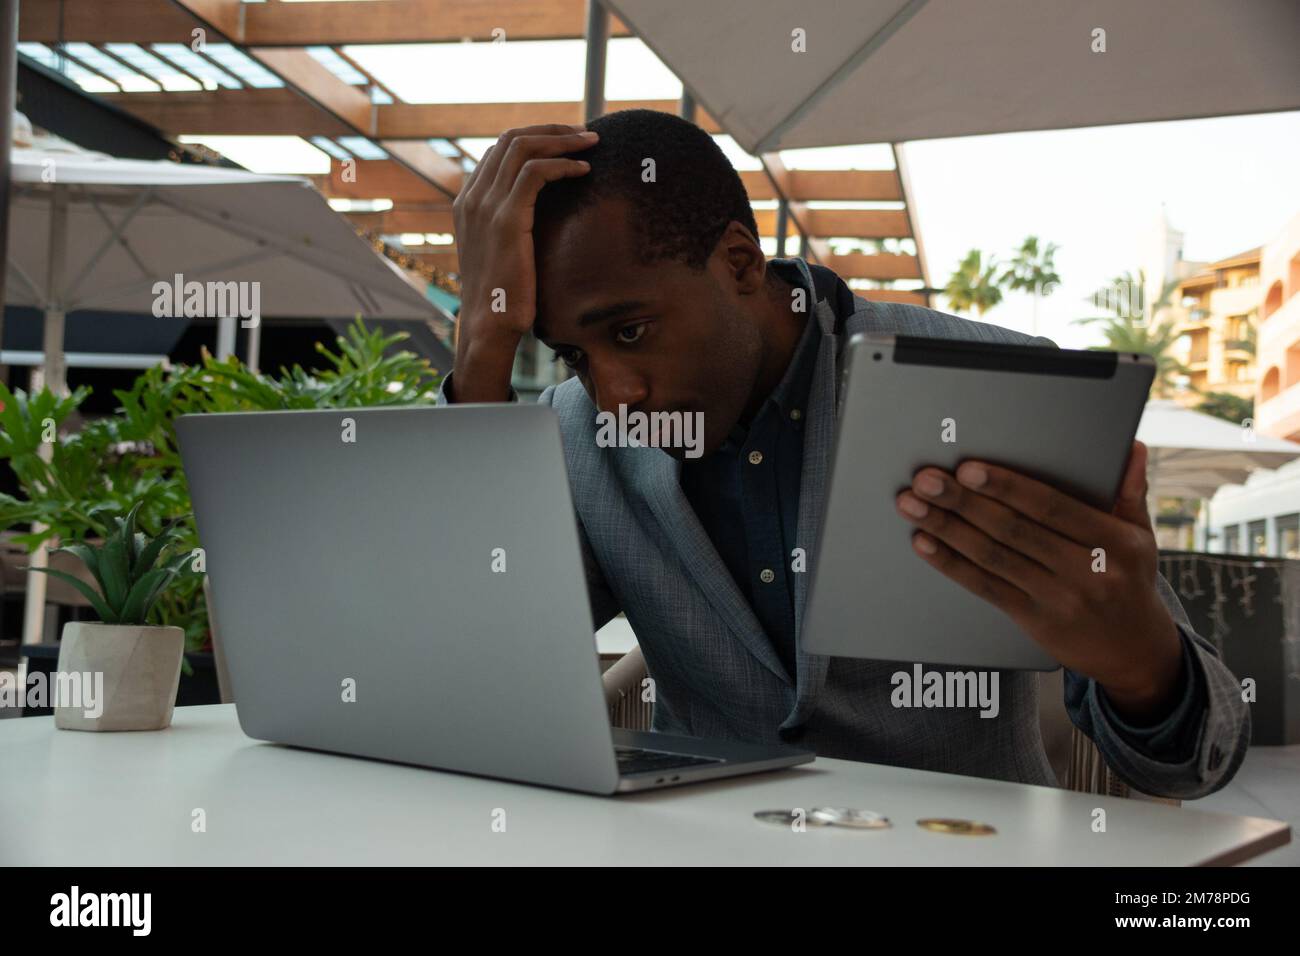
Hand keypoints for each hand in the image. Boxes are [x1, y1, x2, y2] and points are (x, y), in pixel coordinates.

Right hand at [449, 124, 598, 399]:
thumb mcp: (504, 253)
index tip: (568, 143)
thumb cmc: (504, 296)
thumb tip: (544, 220)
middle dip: (552, 130)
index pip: (500, 149)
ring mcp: (486, 206)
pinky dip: (561, 164)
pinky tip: (584, 170)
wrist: (489, 325)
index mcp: (469, 201)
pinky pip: (534, 173)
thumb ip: (514, 228)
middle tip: (585, 135)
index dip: (537, 138)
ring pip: (522, 147)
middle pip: (511, 138)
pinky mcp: (505, 220)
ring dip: (561, 140)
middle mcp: (473, 197)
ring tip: (591, 144)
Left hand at [894, 440, 1182, 722]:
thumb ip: (1129, 491)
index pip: (1051, 507)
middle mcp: (1086, 570)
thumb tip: (1131, 447)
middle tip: (926, 479)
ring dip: (946, 528)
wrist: (1134, 651)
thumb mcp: (1140, 536)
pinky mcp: (1033, 620)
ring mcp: (1057, 598)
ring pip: (992, 557)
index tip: (969, 468)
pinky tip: (925, 543)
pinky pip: (985, 587)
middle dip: (963, 502)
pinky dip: (951, 564)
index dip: (1007, 487)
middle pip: (1012, 530)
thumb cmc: (1129, 579)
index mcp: (1113, 541)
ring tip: (913, 505)